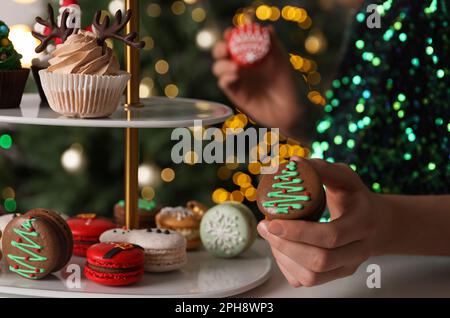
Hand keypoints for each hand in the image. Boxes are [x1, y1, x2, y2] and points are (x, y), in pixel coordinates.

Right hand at [212, 27, 301, 135]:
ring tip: (236, 68)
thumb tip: (267, 28)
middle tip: (225, 49)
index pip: (235, 41)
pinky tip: (235, 76)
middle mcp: (240, 65)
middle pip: (221, 53)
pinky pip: (223, 82)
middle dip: (219, 48)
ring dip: (222, 64)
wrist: (288, 109)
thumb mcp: (282, 61)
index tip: (230, 33)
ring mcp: (236, 79)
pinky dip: (225, 77)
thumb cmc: (288, 83)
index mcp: (250, 54)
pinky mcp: (234, 93)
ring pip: (218, 67)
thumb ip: (273, 44)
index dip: (230, 35)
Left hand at [257, 158, 392, 286]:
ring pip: (311, 276)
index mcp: (362, 224)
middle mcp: (358, 252)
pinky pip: (306, 281)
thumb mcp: (346, 178)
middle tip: (264, 227)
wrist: (377, 225)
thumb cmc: (356, 198)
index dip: (297, 232)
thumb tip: (292, 162)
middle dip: (285, 245)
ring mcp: (347, 268)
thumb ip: (322, 169)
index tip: (271, 220)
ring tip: (270, 236)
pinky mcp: (335, 276)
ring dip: (283, 257)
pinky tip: (281, 248)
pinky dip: (287, 267)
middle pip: (319, 260)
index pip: (330, 236)